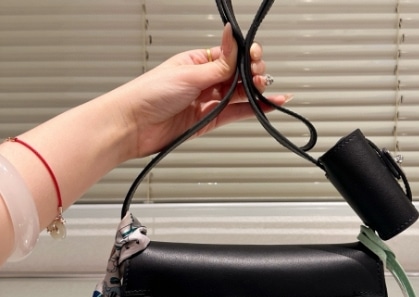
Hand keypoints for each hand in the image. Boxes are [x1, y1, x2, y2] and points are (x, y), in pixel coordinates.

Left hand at [112, 24, 288, 160]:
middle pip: (238, 76)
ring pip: (240, 96)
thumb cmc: (149, 94)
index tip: (255, 58)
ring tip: (270, 92)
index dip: (245, 57)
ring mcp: (208, 101)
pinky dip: (253, 110)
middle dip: (253, 75)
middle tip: (260, 78)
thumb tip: (232, 36)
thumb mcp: (189, 74)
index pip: (229, 57)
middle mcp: (204, 80)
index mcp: (196, 62)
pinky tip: (267, 106)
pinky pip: (236, 114)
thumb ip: (218, 64)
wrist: (134, 125)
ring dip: (257, 93)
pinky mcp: (210, 120)